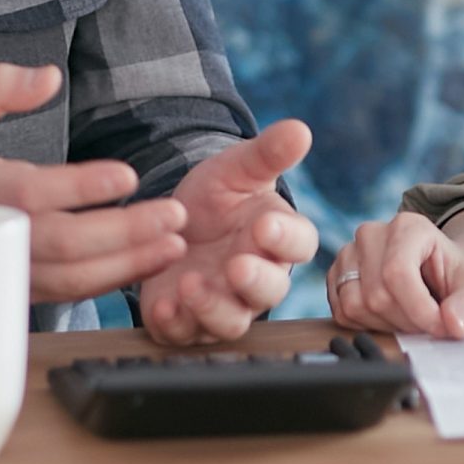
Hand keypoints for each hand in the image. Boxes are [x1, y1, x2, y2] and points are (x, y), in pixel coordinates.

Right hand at [0, 63, 185, 304]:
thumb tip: (49, 77)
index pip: (29, 192)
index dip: (79, 187)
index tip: (127, 175)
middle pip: (61, 244)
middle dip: (125, 232)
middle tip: (174, 214)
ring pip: (68, 280)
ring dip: (127, 264)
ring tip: (172, 243)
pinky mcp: (9, 288)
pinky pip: (64, 294)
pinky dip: (107, 283)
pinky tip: (144, 263)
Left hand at [136, 121, 319, 344]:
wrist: (170, 221)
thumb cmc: (216, 197)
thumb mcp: (236, 169)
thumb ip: (267, 154)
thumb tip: (300, 129)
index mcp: (277, 238)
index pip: (298, 244)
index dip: (285, 238)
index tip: (265, 224)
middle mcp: (256, 278)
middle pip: (269, 292)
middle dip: (254, 283)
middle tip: (237, 266)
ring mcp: (223, 303)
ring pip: (230, 322)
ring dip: (212, 308)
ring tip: (189, 283)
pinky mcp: (187, 321)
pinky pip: (187, 334)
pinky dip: (177, 325)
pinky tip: (162, 306)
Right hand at [328, 212, 463, 339]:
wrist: (437, 269)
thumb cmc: (454, 274)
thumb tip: (453, 324)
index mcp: (407, 226)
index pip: (398, 273)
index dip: (419, 310)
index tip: (440, 328)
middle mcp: (372, 234)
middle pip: (377, 294)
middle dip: (407, 321)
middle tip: (428, 325)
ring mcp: (349, 253)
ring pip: (355, 305)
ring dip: (387, 325)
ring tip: (409, 318)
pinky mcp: (335, 275)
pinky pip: (341, 312)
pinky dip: (367, 325)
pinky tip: (389, 317)